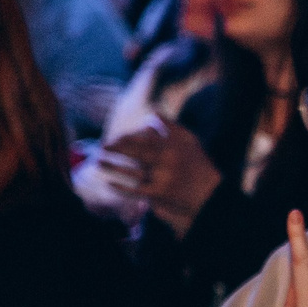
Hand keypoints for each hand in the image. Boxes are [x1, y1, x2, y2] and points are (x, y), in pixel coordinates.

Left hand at [105, 120, 222, 236]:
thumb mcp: (189, 141)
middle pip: (136, 152)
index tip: (114, 137)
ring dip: (113, 166)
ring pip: (132, 171)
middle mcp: (166, 161)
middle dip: (117, 149)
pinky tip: (109, 182)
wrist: (209, 193)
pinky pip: (136, 190)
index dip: (127, 138)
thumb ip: (170, 126)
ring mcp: (162, 178)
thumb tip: (153, 112)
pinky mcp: (159, 194)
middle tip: (101, 146)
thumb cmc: (197, 164)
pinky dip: (122, 187)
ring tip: (98, 162)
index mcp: (172, 146)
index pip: (144, 139)